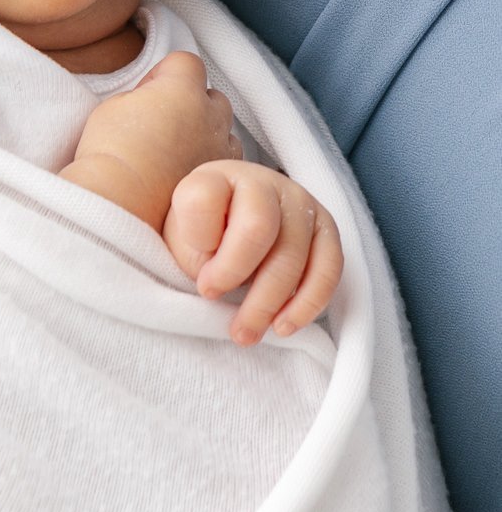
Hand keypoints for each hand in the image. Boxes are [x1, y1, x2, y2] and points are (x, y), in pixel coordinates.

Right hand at [63, 51, 241, 232]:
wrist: (121, 204)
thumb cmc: (109, 156)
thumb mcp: (112, 107)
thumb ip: (142, 96)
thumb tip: (152, 102)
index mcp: (182, 90)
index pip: (185, 63)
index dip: (165, 74)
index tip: (147, 93)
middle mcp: (210, 115)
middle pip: (211, 96)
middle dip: (191, 105)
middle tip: (163, 125)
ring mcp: (219, 149)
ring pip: (222, 131)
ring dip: (204, 135)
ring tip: (174, 154)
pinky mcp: (218, 180)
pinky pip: (222, 163)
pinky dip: (206, 164)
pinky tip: (181, 175)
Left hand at [162, 161, 343, 345]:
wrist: (231, 227)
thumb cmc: (201, 238)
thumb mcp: (182, 243)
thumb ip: (196, 256)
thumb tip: (221, 289)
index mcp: (214, 178)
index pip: (205, 201)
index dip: (204, 247)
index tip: (203, 286)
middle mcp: (262, 181)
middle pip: (258, 230)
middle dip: (239, 281)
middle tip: (228, 322)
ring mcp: (299, 200)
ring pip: (294, 255)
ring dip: (270, 303)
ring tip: (249, 333)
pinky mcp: (325, 227)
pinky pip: (329, 266)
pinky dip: (308, 302)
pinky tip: (285, 326)